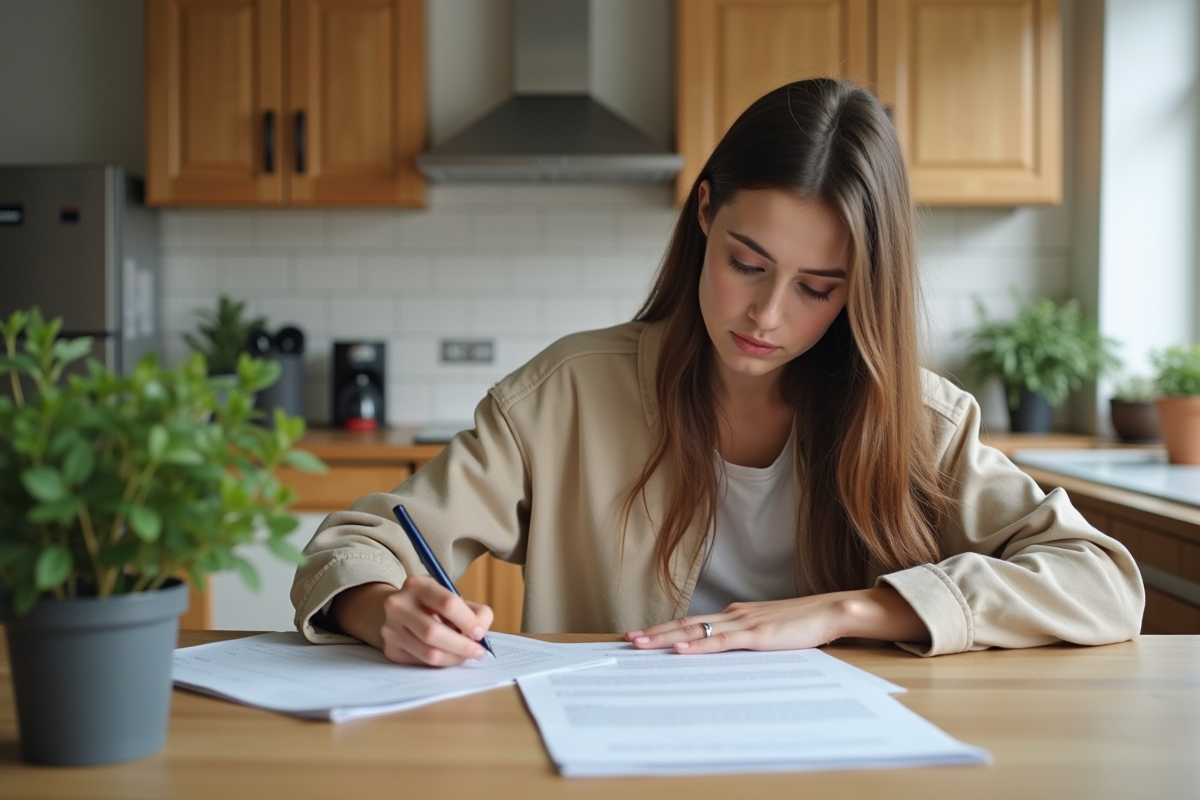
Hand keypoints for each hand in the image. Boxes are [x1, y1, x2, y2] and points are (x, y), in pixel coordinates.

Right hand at [332, 578, 493, 666]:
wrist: (400, 611)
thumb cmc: (435, 605)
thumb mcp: (454, 597)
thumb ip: (475, 612)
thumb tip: (480, 634)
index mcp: (417, 584)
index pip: (447, 603)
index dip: (467, 621)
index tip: (480, 634)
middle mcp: (398, 604)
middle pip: (433, 632)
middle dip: (461, 645)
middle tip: (478, 652)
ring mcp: (390, 628)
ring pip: (427, 652)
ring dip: (453, 658)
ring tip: (466, 655)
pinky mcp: (390, 649)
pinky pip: (421, 662)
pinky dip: (441, 662)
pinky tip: (448, 655)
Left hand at [623, 586, 928, 653]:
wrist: (833, 610)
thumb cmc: (804, 623)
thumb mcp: (768, 631)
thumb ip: (746, 637)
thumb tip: (723, 647)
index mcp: (735, 613)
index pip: (693, 621)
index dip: (665, 629)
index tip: (640, 635)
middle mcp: (734, 614)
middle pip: (686, 623)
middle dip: (654, 633)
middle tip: (627, 640)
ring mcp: (744, 623)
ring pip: (696, 630)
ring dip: (665, 638)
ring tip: (641, 644)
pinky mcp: (757, 635)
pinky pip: (722, 642)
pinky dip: (699, 645)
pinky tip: (681, 649)